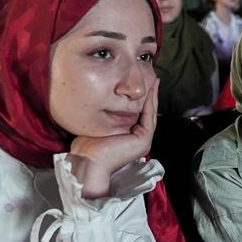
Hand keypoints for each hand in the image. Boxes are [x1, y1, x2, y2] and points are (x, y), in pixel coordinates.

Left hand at [68, 80, 158, 198]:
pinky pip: (148, 116)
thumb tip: (100, 103)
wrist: (87, 161)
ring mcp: (143, 141)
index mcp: (129, 139)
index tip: (141, 85)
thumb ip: (103, 117)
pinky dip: (150, 102)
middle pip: (146, 113)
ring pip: (150, 113)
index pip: (138, 116)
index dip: (140, 100)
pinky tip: (150, 90)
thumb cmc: (86, 148)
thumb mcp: (96, 126)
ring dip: (152, 97)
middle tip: (153, 80)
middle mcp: (138, 140)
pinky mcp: (143, 139)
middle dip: (150, 96)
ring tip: (154, 82)